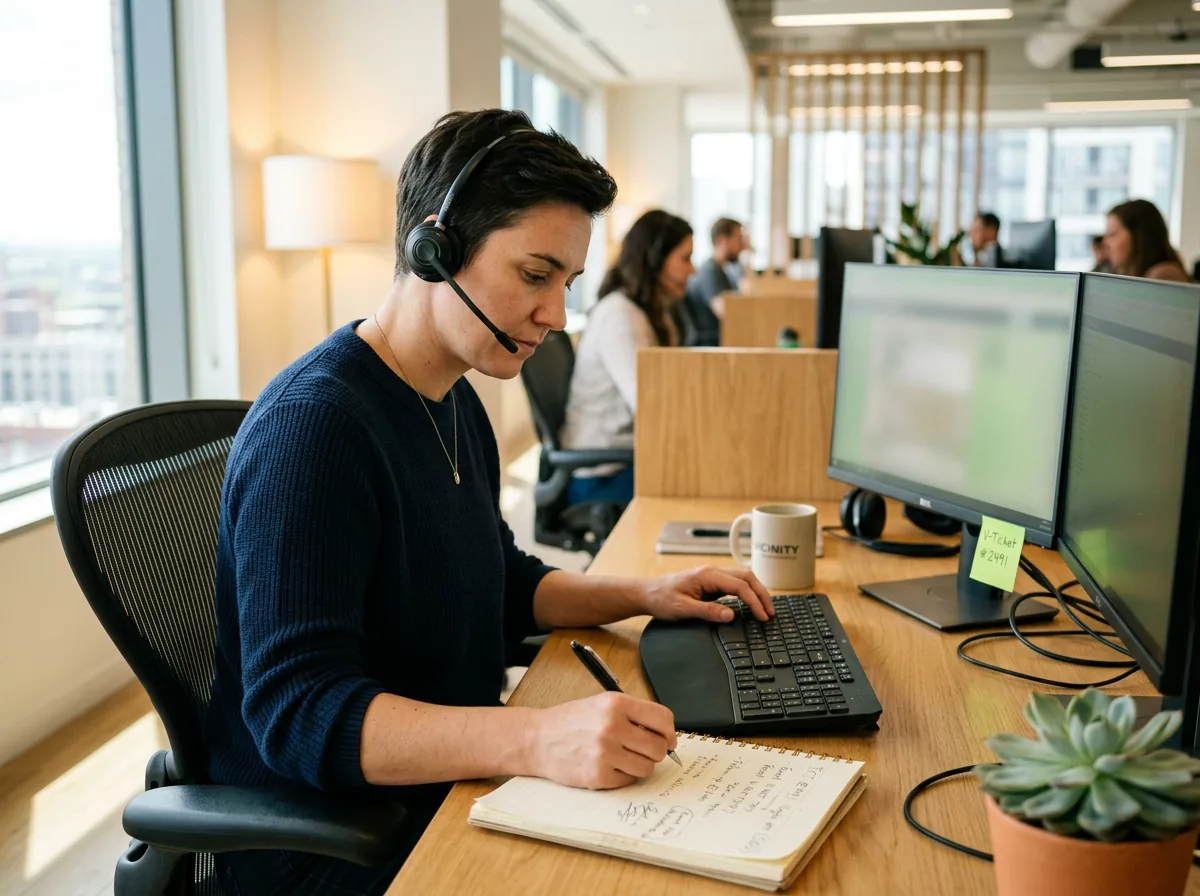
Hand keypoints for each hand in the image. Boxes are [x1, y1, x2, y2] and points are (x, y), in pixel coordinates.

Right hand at [527, 692, 675, 789]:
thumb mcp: (602, 704)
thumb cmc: (571, 721)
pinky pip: (629, 780)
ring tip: (622, 757)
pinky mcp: (598, 775)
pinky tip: (607, 765)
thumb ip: (633, 714)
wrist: (538, 738)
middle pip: (659, 747)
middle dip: (655, 751)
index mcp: (616, 704)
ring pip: (647, 767)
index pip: (663, 719)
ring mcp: (605, 753)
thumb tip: (667, 734)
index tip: (669, 739)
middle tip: (641, 750)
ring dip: (639, 765)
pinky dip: (623, 776)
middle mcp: (612, 726)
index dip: (670, 732)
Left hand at [639, 565, 773, 622]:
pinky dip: (747, 593)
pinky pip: (734, 585)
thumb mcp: (683, 609)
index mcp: (707, 575)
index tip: (763, 616)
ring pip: (742, 579)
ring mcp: (712, 577)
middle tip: (770, 612)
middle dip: (761, 594)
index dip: (754, 601)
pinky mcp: (711, 583)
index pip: (739, 586)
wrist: (646, 593)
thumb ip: (708, 611)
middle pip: (746, 577)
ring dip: (756, 592)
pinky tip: (751, 604)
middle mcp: (712, 572)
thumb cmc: (661, 599)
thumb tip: (731, 615)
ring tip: (765, 609)